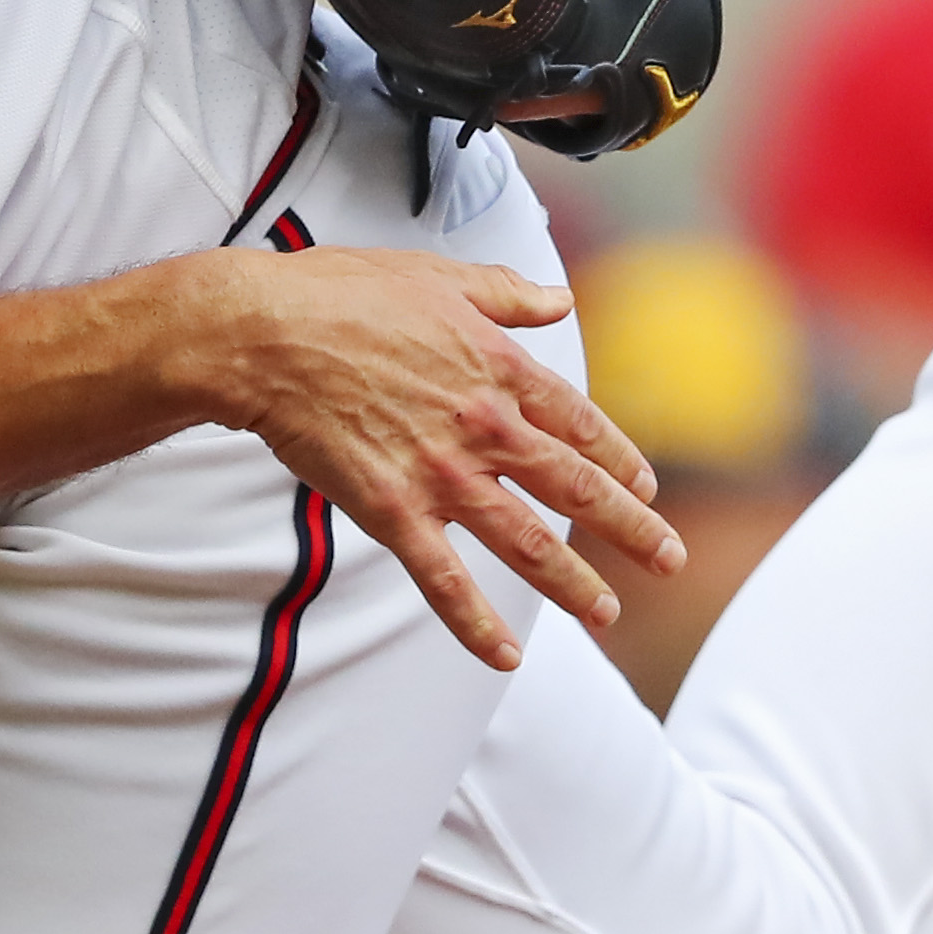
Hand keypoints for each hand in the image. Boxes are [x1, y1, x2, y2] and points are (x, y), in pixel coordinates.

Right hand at [176, 248, 682, 669]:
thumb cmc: (340, 293)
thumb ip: (506, 292)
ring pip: (526, 542)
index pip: (580, 423)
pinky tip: (505, 658)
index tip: (644, 485)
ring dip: (573, 584)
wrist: (263, 334)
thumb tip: (558, 298)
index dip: (618, 458)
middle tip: (668, 560)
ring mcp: (442, 474)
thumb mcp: (438, 275)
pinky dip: (476, 623)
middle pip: (576, 488)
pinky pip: (444, 580)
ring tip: (607, 613)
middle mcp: (485, 425)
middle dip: (631, 529)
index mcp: (500, 368)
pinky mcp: (392, 511)